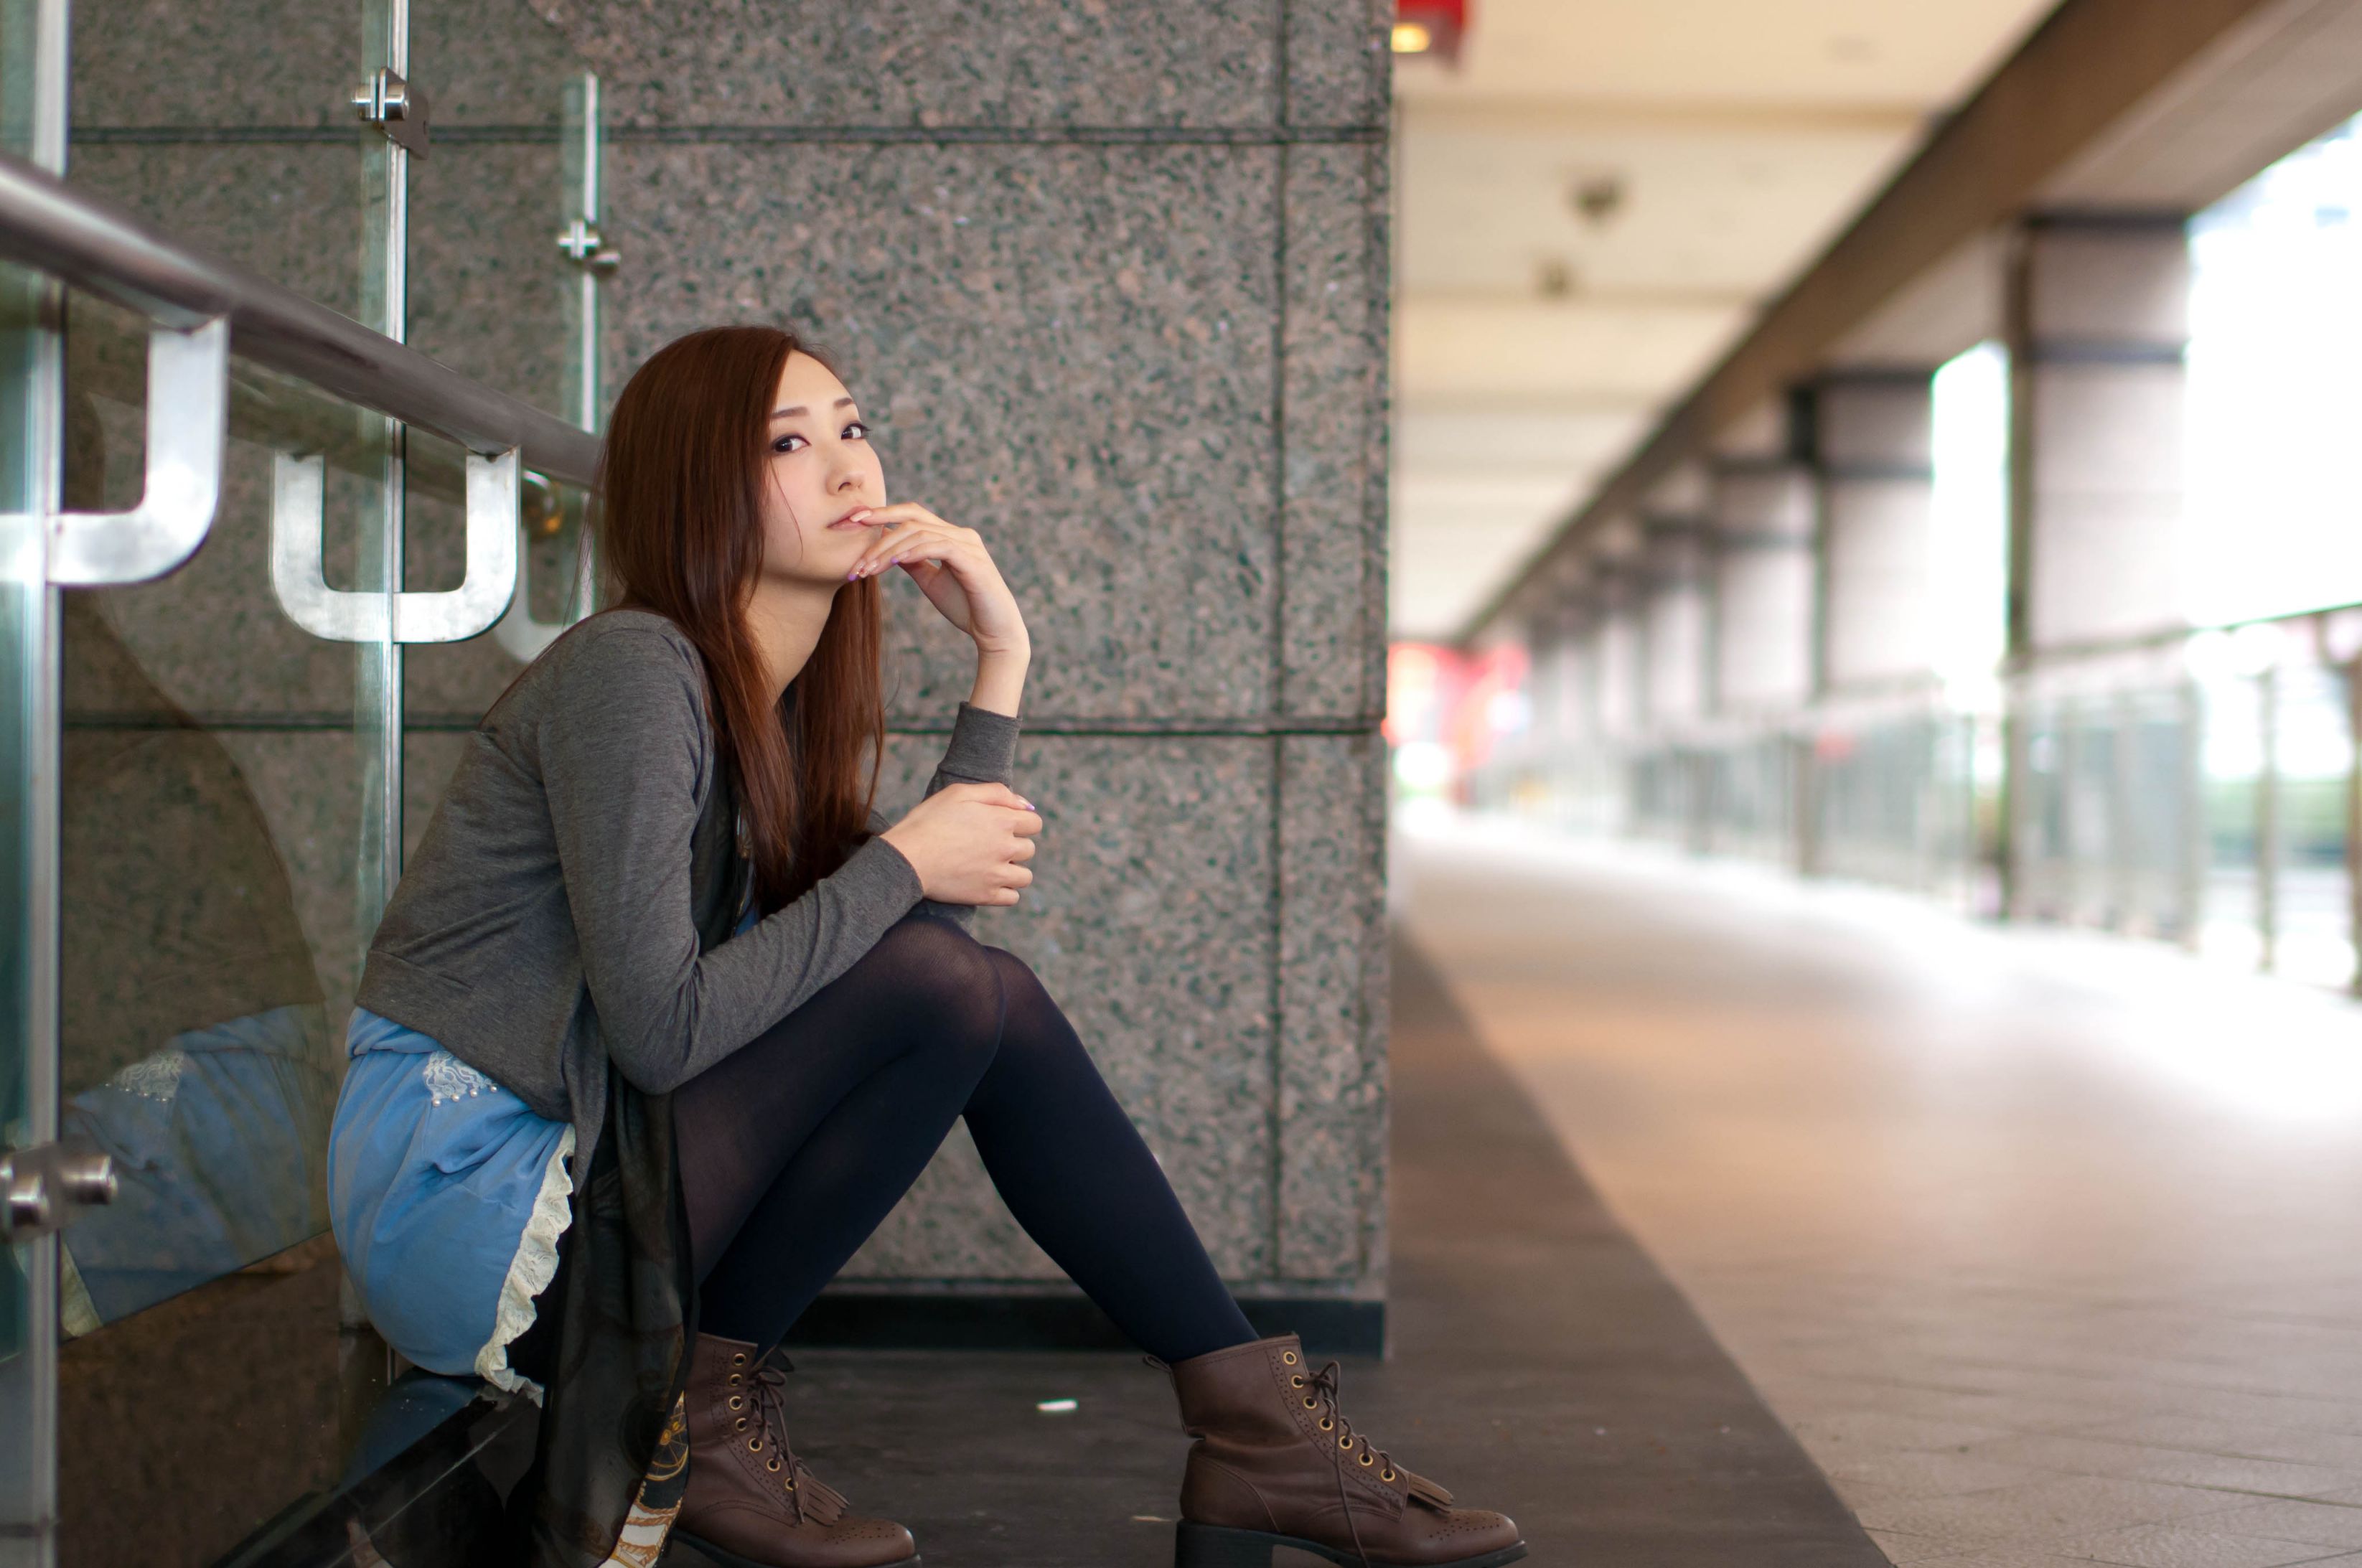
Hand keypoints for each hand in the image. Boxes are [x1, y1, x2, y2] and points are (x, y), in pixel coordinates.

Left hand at [843, 503, 1028, 656]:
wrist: (995, 632)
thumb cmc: (965, 607)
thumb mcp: (930, 580)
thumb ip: (912, 561)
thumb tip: (887, 547)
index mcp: (951, 536)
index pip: (912, 514)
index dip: (882, 513)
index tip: (852, 522)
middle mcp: (961, 534)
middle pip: (912, 517)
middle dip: (878, 527)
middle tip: (852, 541)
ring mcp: (968, 545)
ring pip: (919, 532)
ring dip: (888, 550)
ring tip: (867, 569)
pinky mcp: (973, 561)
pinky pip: (937, 547)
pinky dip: (912, 552)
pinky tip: (893, 563)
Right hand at [878, 782, 1041, 906]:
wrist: (906, 858)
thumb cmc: (928, 821)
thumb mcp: (959, 793)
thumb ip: (997, 792)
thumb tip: (1027, 804)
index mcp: (1002, 821)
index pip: (1035, 823)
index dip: (1021, 822)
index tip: (1004, 825)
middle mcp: (1005, 848)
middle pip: (1029, 849)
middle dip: (1014, 845)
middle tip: (989, 845)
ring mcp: (997, 874)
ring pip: (1025, 876)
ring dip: (1014, 870)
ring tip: (991, 866)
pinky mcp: (986, 895)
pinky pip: (1012, 897)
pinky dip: (1005, 891)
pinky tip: (988, 882)